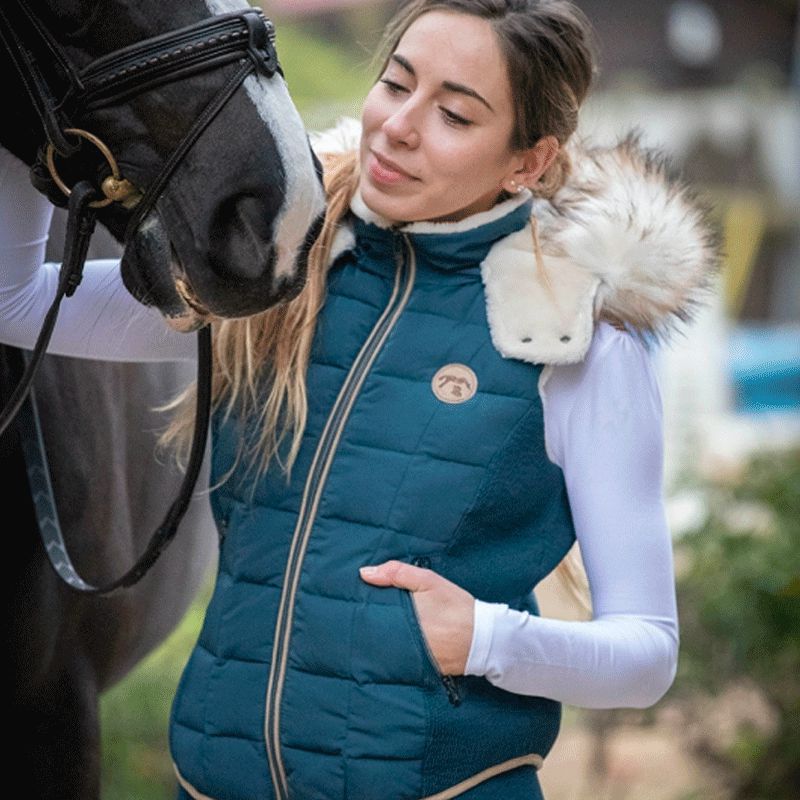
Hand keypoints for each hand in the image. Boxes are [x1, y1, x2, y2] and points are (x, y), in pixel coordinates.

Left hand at [359, 560, 474, 675]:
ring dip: (377, 640)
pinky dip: (393, 653)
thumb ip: (397, 573)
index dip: (360, 610)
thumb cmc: (456, 606)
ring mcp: (410, 656)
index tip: (353, 605)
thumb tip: (364, 573)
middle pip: (374, 633)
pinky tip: (389, 647)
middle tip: (355, 619)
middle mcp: (403, 640)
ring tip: (368, 632)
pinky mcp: (419, 669)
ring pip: (383, 648)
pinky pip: (398, 661)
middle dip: (366, 626)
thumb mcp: (429, 581)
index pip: (370, 616)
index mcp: (403, 616)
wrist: (485, 637)